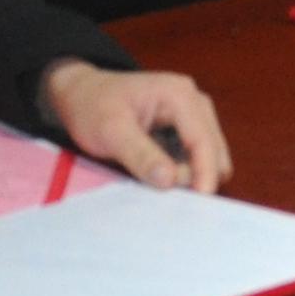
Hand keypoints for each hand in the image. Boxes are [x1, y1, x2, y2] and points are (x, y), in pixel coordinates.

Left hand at [44, 62, 229, 192]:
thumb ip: (141, 155)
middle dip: (197, 174)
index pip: (204, 139)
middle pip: (213, 148)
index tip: (200, 202)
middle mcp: (194, 101)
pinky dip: (185, 170)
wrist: (81, 93)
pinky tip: (161, 174)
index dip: (205, 173)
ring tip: (156, 179)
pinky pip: (197, 155)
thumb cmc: (93, 107)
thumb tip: (170, 181)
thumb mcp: (111, 131)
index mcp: (179, 95)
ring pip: (209, 154)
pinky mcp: (186, 127)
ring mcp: (193, 113)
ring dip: (191, 174)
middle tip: (163, 190)